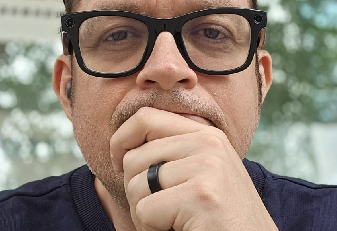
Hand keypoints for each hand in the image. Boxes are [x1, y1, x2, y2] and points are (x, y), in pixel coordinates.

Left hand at [110, 107, 277, 230]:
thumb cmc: (219, 216)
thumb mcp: (201, 172)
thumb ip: (173, 153)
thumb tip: (122, 148)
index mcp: (206, 134)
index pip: (145, 117)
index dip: (121, 138)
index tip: (117, 162)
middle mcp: (208, 143)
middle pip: (135, 157)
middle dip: (135, 189)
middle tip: (158, 210)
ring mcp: (207, 166)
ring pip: (137, 184)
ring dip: (143, 213)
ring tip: (171, 221)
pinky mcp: (202, 195)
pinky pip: (146, 210)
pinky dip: (150, 228)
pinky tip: (177, 230)